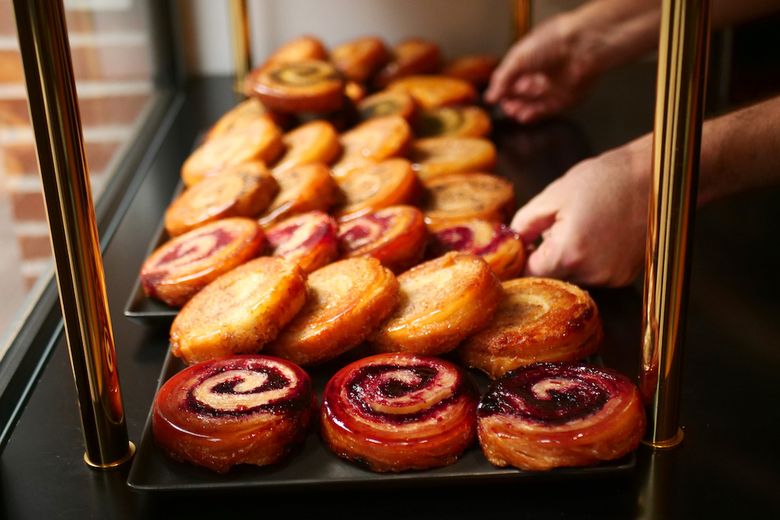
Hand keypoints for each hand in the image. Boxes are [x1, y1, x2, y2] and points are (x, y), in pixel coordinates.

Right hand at [485, 0, 659, 123]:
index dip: (502, 88)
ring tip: (512, 112)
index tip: (494, 98)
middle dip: (511, 101)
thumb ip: (502, 79)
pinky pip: (547, 110)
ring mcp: (554, 86)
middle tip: (504, 106)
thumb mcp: (518, 59)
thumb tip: (490, 96)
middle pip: (522, 92)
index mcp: (530, 57)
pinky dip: (534, 115)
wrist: (581, 47)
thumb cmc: (553, 42)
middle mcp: (542, 72)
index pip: (512, 77)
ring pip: (533, 103)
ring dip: (521, 109)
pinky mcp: (565, 98)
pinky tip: (523, 117)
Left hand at [511, 137, 651, 286]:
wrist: (656, 177)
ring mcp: (612, 277)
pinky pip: (596, 274)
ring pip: (574, 276)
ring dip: (570, 259)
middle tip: (553, 229)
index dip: (524, 259)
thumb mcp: (554, 195)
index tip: (522, 247)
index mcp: (569, 252)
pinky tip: (600, 234)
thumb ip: (525, 223)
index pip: (531, 272)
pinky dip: (591, 260)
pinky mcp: (626, 276)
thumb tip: (511, 243)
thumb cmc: (605, 180)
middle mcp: (592, 272)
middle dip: (547, 257)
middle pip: (553, 277)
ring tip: (582, 227)